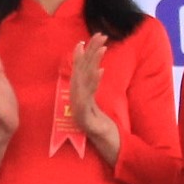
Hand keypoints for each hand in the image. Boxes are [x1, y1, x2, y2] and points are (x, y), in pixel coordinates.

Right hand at [67, 33, 117, 153]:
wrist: (106, 148)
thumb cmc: (101, 129)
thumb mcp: (97, 106)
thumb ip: (93, 91)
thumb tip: (98, 70)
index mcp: (79, 96)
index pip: (80, 72)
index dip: (82, 55)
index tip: (85, 39)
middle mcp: (77, 100)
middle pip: (82, 72)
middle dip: (90, 52)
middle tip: (100, 35)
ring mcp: (80, 109)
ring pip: (84, 82)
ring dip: (93, 63)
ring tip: (101, 47)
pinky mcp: (85, 118)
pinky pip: (88, 98)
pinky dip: (93, 83)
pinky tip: (99, 71)